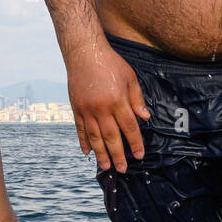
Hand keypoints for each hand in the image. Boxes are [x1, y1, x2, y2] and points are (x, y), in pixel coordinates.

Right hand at [67, 44, 149, 171]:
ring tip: (106, 166)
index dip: (135, 143)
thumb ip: (137, 99)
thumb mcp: (130, 77)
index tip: (140, 155)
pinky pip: (80, 129)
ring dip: (101, 154)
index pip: (129, 127)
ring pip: (95, 137)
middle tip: (123, 169)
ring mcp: (87, 109)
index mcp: (118, 100)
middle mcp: (102, 108)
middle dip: (118, 155)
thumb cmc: (111, 63)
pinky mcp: (76, 108)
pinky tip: (87, 152)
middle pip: (112, 137)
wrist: (84, 52)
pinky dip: (84, 142)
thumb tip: (145, 118)